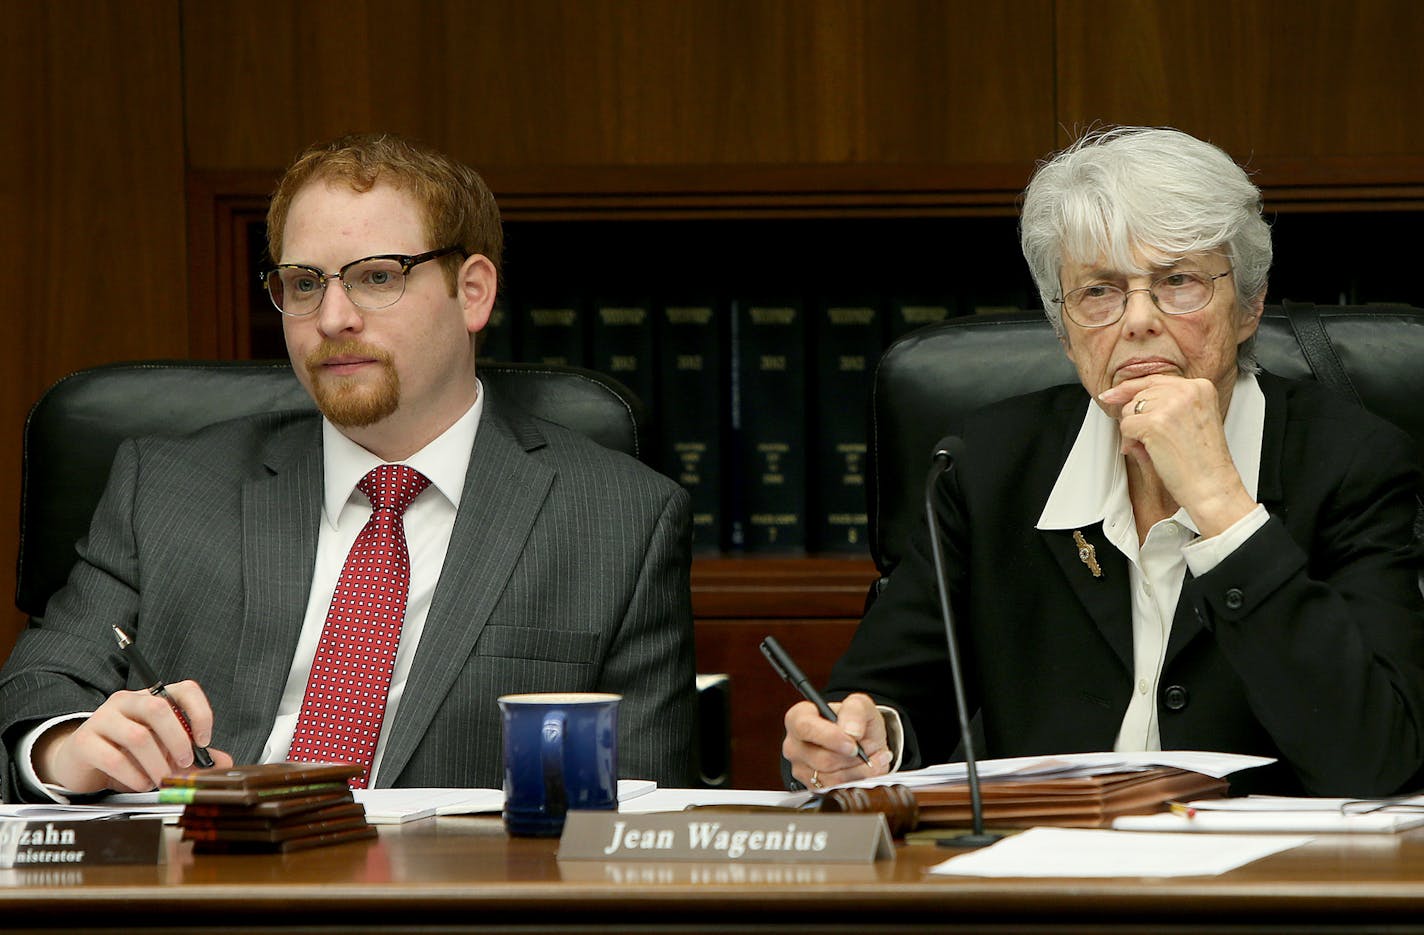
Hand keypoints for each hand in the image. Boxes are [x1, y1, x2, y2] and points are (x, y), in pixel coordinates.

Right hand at [34, 680, 232, 793]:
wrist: (81, 762)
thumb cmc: (127, 753)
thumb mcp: (163, 751)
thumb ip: (192, 754)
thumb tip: (223, 763)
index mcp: (152, 698)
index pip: (185, 690)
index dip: (200, 713)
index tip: (204, 740)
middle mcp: (127, 701)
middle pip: (159, 708)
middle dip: (178, 740)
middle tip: (185, 763)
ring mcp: (103, 718)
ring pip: (138, 736)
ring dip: (156, 764)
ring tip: (161, 779)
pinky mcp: (85, 742)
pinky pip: (114, 758)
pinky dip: (134, 776)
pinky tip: (141, 784)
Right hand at [782, 693, 892, 788]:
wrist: (860, 742)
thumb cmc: (853, 721)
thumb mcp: (860, 705)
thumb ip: (855, 710)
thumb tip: (851, 731)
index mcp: (799, 717)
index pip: (805, 727)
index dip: (830, 737)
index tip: (852, 744)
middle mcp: (794, 744)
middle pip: (821, 759)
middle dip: (851, 758)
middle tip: (865, 749)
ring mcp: (800, 768)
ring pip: (831, 779)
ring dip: (857, 771)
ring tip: (869, 758)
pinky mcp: (811, 786)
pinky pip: (836, 791)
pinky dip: (856, 782)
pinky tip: (863, 770)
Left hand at [1099, 375, 1256, 535]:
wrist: (1212, 485)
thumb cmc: (1202, 460)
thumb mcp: (1193, 418)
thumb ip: (1166, 403)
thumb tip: (1124, 397)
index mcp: (1200, 386)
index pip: (1155, 380)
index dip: (1129, 388)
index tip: (1110, 394)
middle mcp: (1187, 390)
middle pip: (1139, 395)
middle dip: (1136, 418)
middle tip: (1148, 439)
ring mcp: (1171, 405)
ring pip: (1129, 410)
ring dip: (1133, 431)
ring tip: (1153, 447)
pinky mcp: (1155, 422)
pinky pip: (1126, 427)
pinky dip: (1130, 442)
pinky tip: (1149, 452)